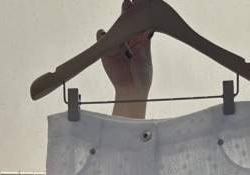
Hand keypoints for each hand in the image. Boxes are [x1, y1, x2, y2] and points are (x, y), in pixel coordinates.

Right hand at [99, 0, 152, 116]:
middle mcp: (127, 39)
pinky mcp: (106, 50)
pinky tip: (107, 35)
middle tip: (127, 4)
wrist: (131, 91)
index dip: (138, 12)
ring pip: (114, 27)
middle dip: (126, 10)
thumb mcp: (146, 55)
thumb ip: (144, 40)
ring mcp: (116, 43)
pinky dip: (102, 34)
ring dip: (116, 21)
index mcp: (139, 39)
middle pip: (125, 20)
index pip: (138, 21)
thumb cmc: (142, 77)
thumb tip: (147, 24)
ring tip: (118, 21)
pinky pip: (101, 37)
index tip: (139, 5)